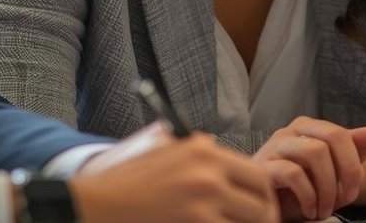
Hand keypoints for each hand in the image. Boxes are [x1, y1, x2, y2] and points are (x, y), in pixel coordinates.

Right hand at [71, 126, 278, 222]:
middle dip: (264, 219)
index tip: (262, 207)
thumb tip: (235, 174)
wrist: (100, 202)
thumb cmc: (131, 180)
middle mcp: (209, 173)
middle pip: (261, 204)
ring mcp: (202, 202)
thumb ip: (203, 157)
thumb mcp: (169, 152)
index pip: (258, 174)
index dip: (265, 195)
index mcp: (204, 150)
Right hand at [253, 117, 365, 220]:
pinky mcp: (262, 167)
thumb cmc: (301, 189)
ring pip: (313, 151)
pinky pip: (292, 173)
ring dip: (325, 187)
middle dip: (343, 174)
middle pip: (329, 138)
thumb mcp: (332, 173)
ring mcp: (274, 147)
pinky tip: (309, 210)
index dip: (352, 164)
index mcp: (308, 128)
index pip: (340, 134)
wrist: (271, 208)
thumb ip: (353, 151)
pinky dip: (308, 195)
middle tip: (341, 202)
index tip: (353, 193)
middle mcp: (290, 132)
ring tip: (323, 209)